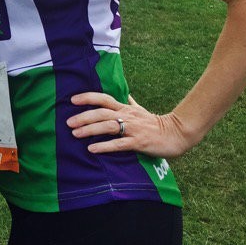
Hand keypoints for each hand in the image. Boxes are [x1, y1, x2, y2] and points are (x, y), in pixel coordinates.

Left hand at [66, 92, 193, 158]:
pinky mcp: (138, 142)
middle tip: (68, 122)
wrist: (177, 134)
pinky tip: (92, 149)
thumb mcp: (141, 111)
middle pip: (101, 113)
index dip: (87, 97)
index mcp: (125, 108)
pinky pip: (119, 144)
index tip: (72, 99)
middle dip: (83, 116)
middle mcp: (127, 116)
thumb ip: (131, 103)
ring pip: (108, 126)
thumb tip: (126, 95)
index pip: (103, 99)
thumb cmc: (157, 124)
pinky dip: (104, 146)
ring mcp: (133, 129)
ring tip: (75, 134)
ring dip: (90, 130)